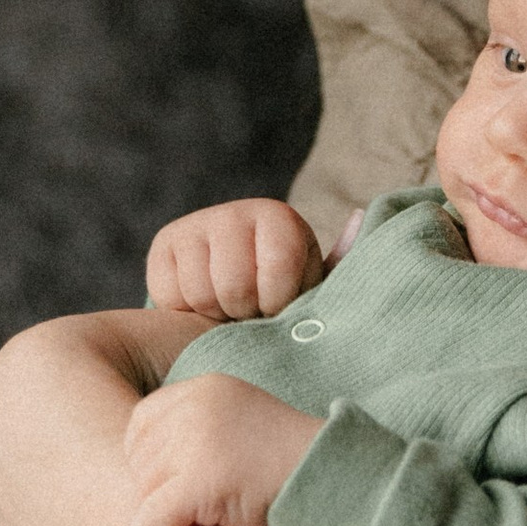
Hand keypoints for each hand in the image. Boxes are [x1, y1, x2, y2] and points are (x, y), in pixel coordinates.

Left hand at [119, 371, 322, 525]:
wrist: (333, 475)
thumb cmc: (290, 461)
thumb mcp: (239, 425)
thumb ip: (197, 431)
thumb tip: (141, 481)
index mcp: (205, 388)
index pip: (141, 421)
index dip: (143, 458)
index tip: (162, 482)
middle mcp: (196, 407)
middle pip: (139, 458)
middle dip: (155, 490)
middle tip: (190, 511)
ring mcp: (197, 441)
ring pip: (144, 491)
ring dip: (159, 518)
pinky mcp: (200, 481)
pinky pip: (150, 519)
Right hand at [146, 198, 324, 321]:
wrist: (223, 294)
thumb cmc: (278, 295)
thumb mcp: (310, 284)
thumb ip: (339, 263)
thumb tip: (363, 216)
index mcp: (279, 218)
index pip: (279, 270)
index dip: (277, 303)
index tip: (278, 306)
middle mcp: (235, 212)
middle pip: (237, 287)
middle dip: (245, 312)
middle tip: (249, 309)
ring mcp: (196, 224)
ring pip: (203, 294)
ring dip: (216, 313)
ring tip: (227, 306)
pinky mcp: (163, 243)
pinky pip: (171, 295)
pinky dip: (186, 310)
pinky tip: (200, 303)